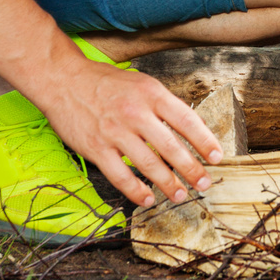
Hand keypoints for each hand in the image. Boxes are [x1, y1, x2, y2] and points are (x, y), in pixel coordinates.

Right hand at [38, 49, 223, 208]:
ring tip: (180, 195)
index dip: (205, 141)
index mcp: (151, 93)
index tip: (217, 157)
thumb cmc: (104, 82)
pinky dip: (136, 191)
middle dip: (192, 170)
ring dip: (168, 184)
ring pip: (149, 165)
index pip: (187, 120)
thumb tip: (189, 129)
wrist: (63, 80)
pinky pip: (121, 176)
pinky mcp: (96, 148)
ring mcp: (115, 131)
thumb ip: (163, 105)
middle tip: (204, 183)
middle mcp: (136, 112)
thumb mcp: (141, 83)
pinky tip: (147, 199)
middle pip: (172, 148)